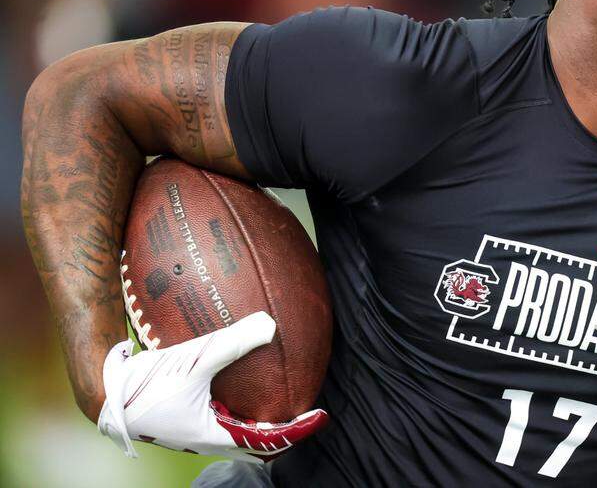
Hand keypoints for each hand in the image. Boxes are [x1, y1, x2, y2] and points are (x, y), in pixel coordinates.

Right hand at [97, 311, 327, 460]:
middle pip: (258, 441)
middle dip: (284, 428)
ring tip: (282, 389)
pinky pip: (222, 407)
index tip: (321, 414)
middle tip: (305, 406)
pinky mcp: (187, 410)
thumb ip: (231, 344)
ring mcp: (197, 425)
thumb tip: (269, 325)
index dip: (297, 430)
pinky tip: (242, 368)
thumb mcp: (192, 362)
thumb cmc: (145, 386)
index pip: (268, 441)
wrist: (105, 392)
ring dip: (262, 414)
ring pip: (240, 426)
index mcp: (215, 436)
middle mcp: (209, 436)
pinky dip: (241, 394)